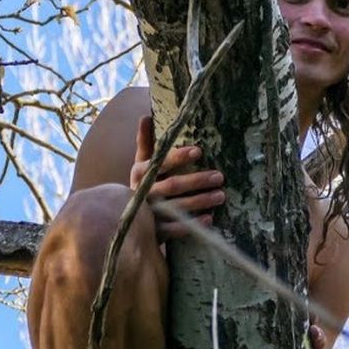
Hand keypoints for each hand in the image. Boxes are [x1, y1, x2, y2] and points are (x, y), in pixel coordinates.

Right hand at [128, 114, 224, 239]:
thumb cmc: (142, 185)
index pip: (160, 163)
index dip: (178, 157)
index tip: (198, 150)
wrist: (127, 217)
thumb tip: (145, 116)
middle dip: (197, 181)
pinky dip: (193, 224)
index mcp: (140, 174)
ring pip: (177, 207)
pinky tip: (210, 219)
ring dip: (200, 201)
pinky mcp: (156, 232)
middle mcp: (143, 193)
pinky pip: (176, 229)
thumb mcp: (141, 164)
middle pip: (173, 186)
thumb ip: (145, 143)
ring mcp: (149, 214)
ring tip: (221, 195)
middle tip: (220, 176)